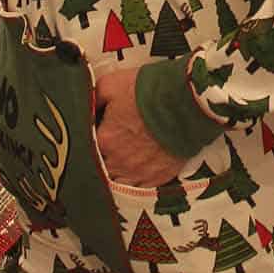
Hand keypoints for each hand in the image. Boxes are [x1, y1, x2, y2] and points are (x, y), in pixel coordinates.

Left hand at [93, 68, 184, 188]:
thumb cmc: (151, 92)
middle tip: (107, 147)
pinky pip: (140, 189)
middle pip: (100, 168)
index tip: (94, 132)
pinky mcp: (159, 177)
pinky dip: (136, 182)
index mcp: (104, 140)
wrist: (187, 101)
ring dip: (116, 174)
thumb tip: (86, 105)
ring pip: (118, 183)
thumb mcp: (112, 83)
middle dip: (101, 159)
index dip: (90, 140)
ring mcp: (139, 173)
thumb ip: (93, 98)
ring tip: (120, 162)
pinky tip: (135, 172)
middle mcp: (119, 162)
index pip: (85, 147)